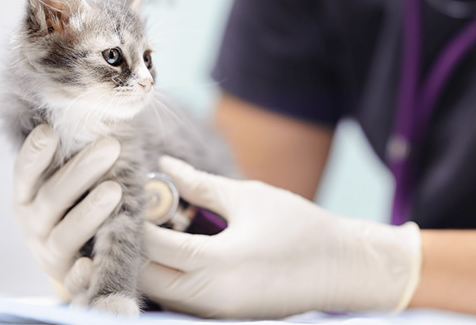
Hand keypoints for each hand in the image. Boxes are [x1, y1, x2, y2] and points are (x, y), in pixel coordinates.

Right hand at [12, 124, 121, 299]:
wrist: (80, 255)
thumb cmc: (78, 203)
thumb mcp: (72, 180)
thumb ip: (78, 155)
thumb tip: (106, 116)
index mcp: (28, 196)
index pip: (25, 172)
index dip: (35, 153)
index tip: (50, 131)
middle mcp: (34, 223)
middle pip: (53, 196)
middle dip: (82, 171)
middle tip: (111, 145)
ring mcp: (50, 252)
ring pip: (66, 234)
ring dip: (89, 212)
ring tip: (114, 190)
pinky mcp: (69, 278)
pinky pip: (73, 279)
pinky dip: (79, 274)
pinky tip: (90, 264)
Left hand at [140, 156, 421, 318]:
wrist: (343, 268)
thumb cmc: (301, 228)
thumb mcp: (249, 198)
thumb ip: (200, 185)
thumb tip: (166, 166)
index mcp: (217, 264)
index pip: (152, 247)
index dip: (136, 219)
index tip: (132, 195)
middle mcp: (211, 297)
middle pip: (146, 279)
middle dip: (136, 247)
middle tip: (140, 214)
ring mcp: (217, 312)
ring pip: (161, 293)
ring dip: (152, 264)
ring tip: (160, 228)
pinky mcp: (225, 316)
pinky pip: (182, 299)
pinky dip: (172, 276)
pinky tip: (180, 249)